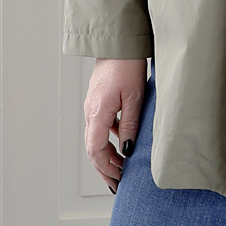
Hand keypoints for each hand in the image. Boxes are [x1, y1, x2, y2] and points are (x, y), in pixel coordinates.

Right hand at [85, 58, 147, 192]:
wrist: (118, 42)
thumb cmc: (127, 65)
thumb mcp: (135, 98)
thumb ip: (130, 127)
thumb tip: (128, 152)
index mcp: (97, 113)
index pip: (95, 150)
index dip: (106, 168)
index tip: (118, 180)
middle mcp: (91, 112)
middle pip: (93, 148)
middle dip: (105, 168)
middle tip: (118, 183)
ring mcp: (93, 106)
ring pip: (96, 139)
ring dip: (108, 156)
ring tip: (123, 168)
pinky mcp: (98, 101)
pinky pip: (101, 127)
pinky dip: (109, 141)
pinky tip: (123, 144)